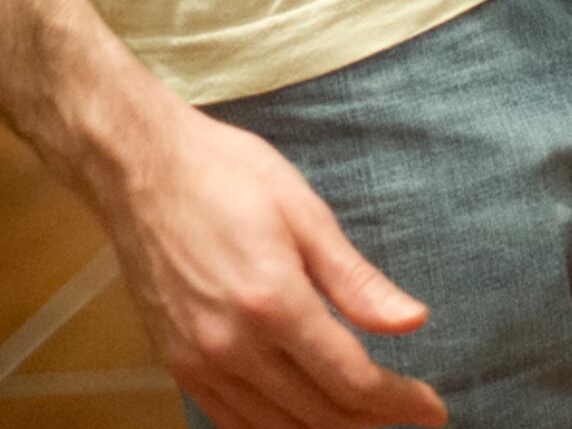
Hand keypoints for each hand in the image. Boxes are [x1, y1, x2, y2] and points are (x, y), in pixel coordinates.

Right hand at [106, 84, 443, 427]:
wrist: (138, 168)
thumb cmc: (224, 174)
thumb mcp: (303, 212)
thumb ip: (356, 280)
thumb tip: (413, 321)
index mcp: (273, 301)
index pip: (351, 380)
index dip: (399, 402)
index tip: (432, 408)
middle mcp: (233, 344)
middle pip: (320, 413)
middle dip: (374, 421)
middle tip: (410, 415)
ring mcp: (199, 361)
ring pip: (278, 428)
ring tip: (368, 420)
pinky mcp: (177, 364)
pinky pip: (233, 422)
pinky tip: (304, 421)